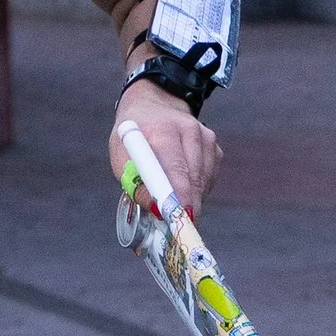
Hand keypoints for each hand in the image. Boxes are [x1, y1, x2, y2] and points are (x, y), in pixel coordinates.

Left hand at [110, 79, 221, 219]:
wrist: (151, 107)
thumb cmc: (132, 138)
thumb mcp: (120, 158)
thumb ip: (136, 184)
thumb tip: (158, 210)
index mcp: (162, 130)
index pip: (175, 168)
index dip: (178, 196)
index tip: (179, 218)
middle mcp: (189, 130)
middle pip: (194, 177)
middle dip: (188, 205)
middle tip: (180, 228)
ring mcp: (206, 136)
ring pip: (204, 180)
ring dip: (192, 197)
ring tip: (174, 203)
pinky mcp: (214, 145)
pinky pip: (210, 177)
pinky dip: (198, 188)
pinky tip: (183, 186)